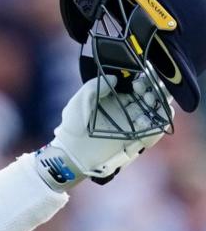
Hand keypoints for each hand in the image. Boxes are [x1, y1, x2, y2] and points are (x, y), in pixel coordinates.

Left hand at [35, 75, 172, 190]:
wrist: (72, 154)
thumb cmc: (73, 127)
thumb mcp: (79, 101)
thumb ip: (94, 86)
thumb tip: (115, 77)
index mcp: (116, 100)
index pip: (137, 86)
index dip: (143, 80)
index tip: (140, 79)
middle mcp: (128, 111)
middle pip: (151, 97)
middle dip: (156, 90)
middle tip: (148, 89)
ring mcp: (133, 126)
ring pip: (156, 112)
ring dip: (158, 105)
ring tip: (150, 101)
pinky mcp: (136, 141)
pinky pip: (154, 132)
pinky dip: (157, 124)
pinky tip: (147, 118)